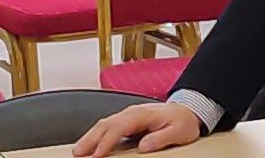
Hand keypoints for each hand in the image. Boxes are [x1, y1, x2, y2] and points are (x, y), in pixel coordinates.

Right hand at [72, 102, 201, 156]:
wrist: (187, 110)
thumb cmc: (182, 122)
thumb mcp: (179, 132)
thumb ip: (162, 138)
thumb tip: (144, 146)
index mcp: (143, 114)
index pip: (119, 127)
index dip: (107, 142)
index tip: (96, 155)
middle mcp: (132, 113)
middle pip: (106, 124)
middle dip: (90, 138)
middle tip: (77, 153)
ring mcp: (128, 116)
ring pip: (104, 124)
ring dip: (90, 137)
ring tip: (78, 151)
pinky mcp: (126, 121)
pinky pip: (108, 127)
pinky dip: (96, 135)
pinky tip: (90, 145)